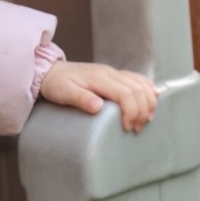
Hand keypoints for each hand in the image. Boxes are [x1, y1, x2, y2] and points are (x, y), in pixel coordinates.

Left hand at [39, 61, 157, 132]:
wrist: (48, 71)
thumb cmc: (55, 84)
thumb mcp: (63, 92)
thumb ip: (80, 98)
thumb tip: (98, 107)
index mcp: (98, 78)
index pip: (126, 93)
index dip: (131, 112)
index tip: (127, 128)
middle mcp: (108, 73)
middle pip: (137, 90)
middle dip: (142, 111)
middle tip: (136, 129)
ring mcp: (112, 72)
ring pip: (140, 83)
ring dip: (148, 101)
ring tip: (145, 119)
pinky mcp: (113, 75)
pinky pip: (136, 78)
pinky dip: (147, 88)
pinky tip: (153, 98)